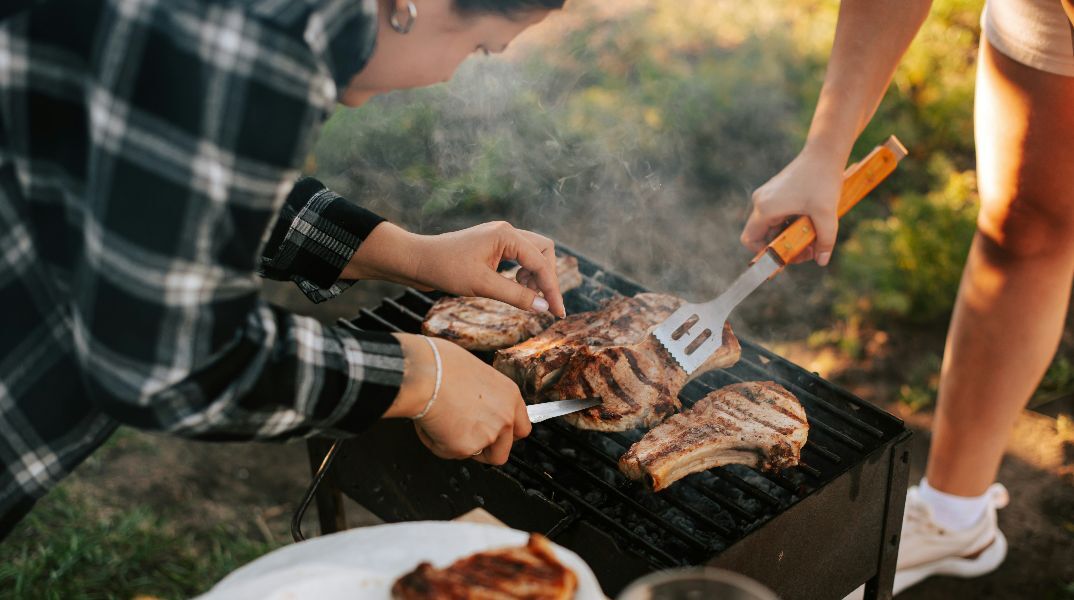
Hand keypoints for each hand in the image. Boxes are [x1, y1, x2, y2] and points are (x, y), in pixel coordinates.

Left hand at [345, 221, 564, 317]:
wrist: (417, 261)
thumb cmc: (445, 269)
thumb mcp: (482, 286)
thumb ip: (516, 296)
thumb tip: (544, 306)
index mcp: (506, 235)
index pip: (541, 262)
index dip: (552, 289)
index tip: (558, 312)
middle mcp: (506, 232)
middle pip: (544, 251)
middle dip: (547, 277)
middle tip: (542, 303)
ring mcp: (499, 238)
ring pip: (533, 253)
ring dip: (535, 276)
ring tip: (527, 296)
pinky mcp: (492, 247)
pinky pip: (519, 257)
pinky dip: (523, 273)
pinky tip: (515, 287)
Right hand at [384, 334, 531, 465]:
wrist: (424, 374)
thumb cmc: (442, 364)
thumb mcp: (477, 373)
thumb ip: (486, 396)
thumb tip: (475, 405)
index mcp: (510, 396)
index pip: (522, 428)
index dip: (505, 435)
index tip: (493, 434)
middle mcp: (505, 417)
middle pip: (504, 450)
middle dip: (486, 449)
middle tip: (467, 437)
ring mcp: (488, 435)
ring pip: (478, 456)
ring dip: (462, 448)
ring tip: (444, 427)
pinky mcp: (466, 447)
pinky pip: (451, 454)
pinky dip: (438, 445)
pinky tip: (431, 425)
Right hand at [741, 147, 845, 265]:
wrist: (824, 153)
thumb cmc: (822, 180)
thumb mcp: (826, 214)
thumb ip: (825, 240)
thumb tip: (823, 261)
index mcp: (766, 208)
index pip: (750, 240)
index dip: (765, 253)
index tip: (787, 256)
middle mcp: (761, 202)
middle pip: (763, 235)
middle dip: (784, 247)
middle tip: (807, 250)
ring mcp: (767, 196)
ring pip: (773, 226)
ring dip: (790, 235)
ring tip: (813, 237)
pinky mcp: (776, 192)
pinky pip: (778, 216)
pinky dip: (792, 224)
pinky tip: (811, 223)